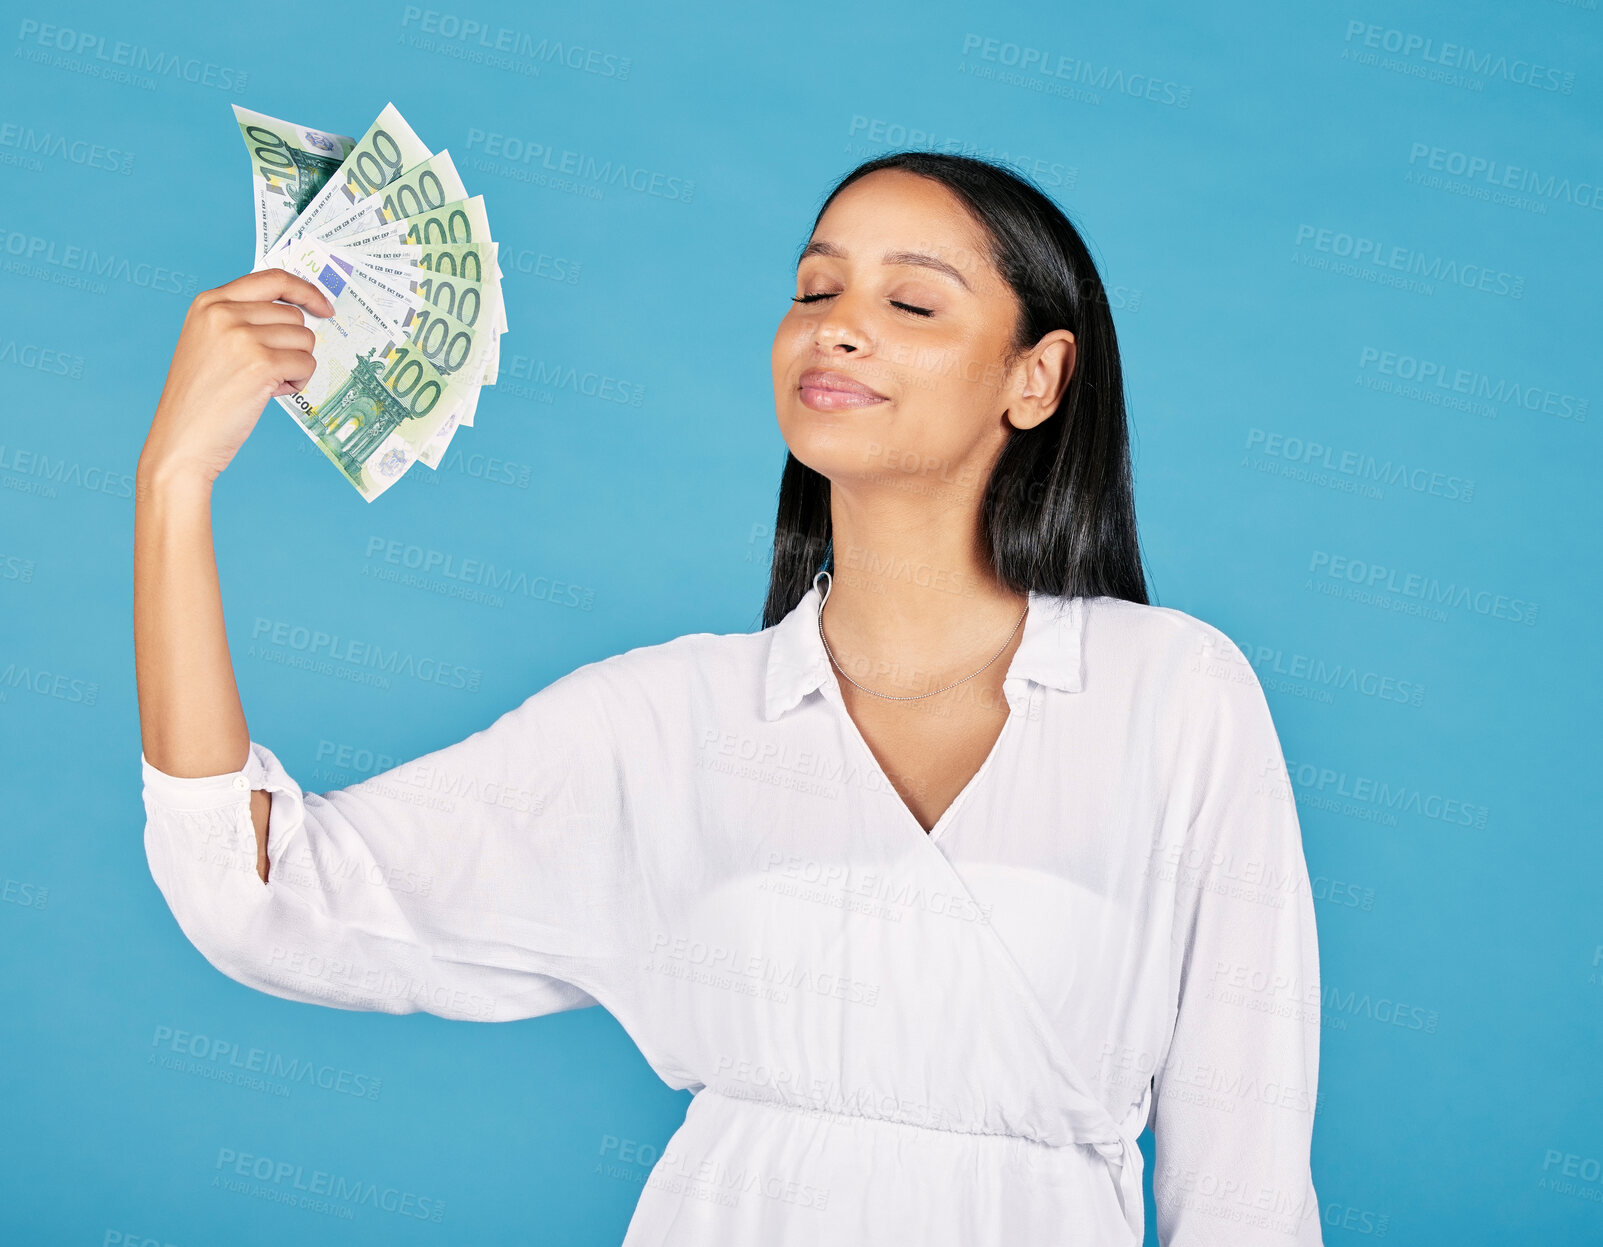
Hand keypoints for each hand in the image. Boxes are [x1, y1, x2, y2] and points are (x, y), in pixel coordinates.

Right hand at [139, 268, 335, 485]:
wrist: (181, 441)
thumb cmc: (200, 400)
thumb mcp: (210, 344)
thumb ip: (242, 321)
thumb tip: (298, 315)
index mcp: (209, 302)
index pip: (272, 278)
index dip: (305, 290)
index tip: (323, 306)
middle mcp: (223, 312)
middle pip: (293, 315)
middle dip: (292, 346)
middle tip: (269, 371)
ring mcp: (241, 336)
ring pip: (304, 340)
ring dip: (296, 365)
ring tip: (265, 384)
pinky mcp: (260, 363)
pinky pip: (306, 363)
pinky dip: (299, 382)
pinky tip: (272, 393)